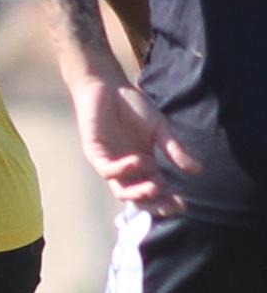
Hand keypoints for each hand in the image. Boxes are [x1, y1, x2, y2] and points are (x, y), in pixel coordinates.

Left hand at [72, 76, 200, 214]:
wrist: (108, 86)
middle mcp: (126, 169)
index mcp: (144, 165)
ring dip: (138, 193)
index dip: (167, 200)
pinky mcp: (95, 153)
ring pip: (120, 190)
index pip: (155, 190)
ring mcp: (110, 162)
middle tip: (169, 206)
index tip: (182, 206)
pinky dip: (124, 169)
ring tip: (156, 187)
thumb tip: (197, 170)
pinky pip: (107, 170)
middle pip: (137, 198)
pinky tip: (139, 160)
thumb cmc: (134, 107)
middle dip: (153, 205)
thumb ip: (175, 150)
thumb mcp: (160, 130)